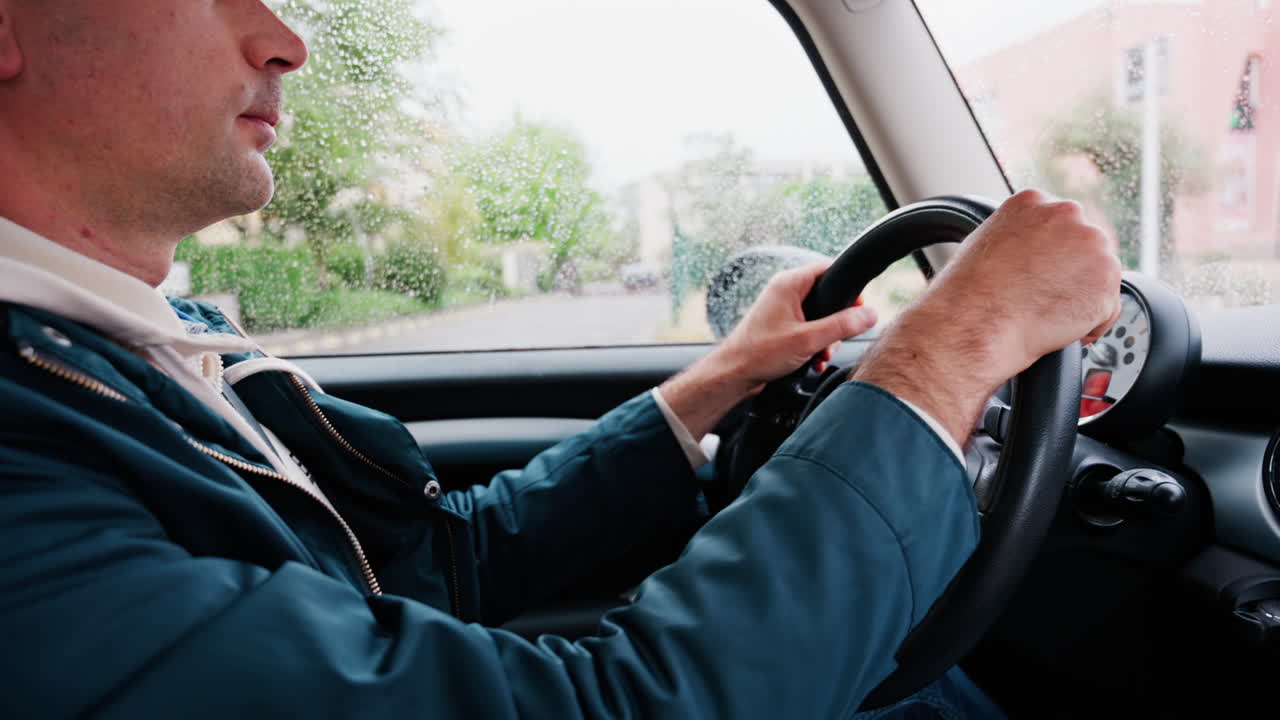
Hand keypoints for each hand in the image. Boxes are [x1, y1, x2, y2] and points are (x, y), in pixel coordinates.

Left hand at [661, 261, 878, 440]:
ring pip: (819, 317)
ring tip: (821, 355)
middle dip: (837, 323)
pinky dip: (814, 345)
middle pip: (827, 296)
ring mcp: (782, 309)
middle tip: (837, 339)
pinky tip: (813, 361)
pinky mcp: (781, 327)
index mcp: (789, 284)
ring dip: (826, 339)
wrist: (733, 375)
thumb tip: (870, 315)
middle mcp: (785, 292)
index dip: (847, 287)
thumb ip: (842, 326)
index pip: (828, 268)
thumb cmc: (759, 353)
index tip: (858, 306)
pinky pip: (808, 330)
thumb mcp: (808, 340)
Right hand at [854, 189, 1121, 444]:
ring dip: (1082, 298)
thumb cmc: (968, 293)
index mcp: (1033, 200)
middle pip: (1088, 244)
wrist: (974, 322)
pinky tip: (1058, 329)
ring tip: (1047, 316)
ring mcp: (1091, 245)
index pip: (1062, 223)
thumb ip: (1020, 235)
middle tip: (1047, 299)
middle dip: (1074, 273)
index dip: (1056, 254)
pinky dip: (1090, 324)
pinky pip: (1107, 307)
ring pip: (1101, 275)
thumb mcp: (986, 243)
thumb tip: (1035, 250)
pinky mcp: (1105, 280)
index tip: (1044, 274)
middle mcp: (1067, 213)